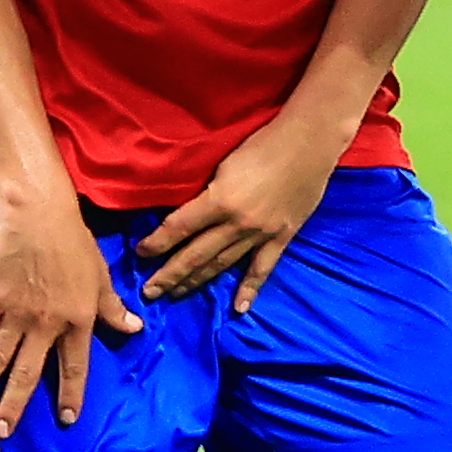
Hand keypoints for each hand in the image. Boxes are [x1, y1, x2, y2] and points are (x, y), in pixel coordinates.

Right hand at [0, 195, 137, 439]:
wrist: (39, 219)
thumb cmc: (75, 246)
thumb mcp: (102, 278)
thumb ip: (112, 308)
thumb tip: (134, 329)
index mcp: (78, 321)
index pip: (74, 367)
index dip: (70, 395)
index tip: (65, 421)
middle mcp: (46, 325)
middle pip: (26, 372)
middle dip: (13, 406)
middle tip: (1, 433)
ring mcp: (16, 315)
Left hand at [139, 114, 352, 315]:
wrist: (311, 142)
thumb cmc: (263, 144)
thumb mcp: (224, 164)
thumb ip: (208, 193)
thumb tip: (190, 214)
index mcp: (220, 200)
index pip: (178, 228)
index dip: (156, 243)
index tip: (140, 253)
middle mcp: (237, 223)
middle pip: (196, 255)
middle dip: (169, 274)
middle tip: (149, 292)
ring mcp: (262, 233)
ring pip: (222, 264)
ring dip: (197, 282)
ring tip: (176, 295)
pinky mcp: (283, 236)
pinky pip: (263, 267)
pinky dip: (251, 289)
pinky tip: (239, 308)